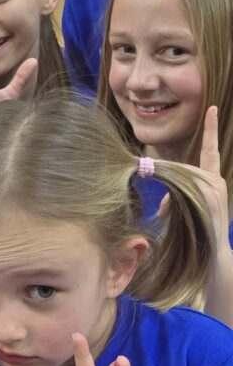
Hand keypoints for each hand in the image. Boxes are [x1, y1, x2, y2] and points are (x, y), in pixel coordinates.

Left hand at [173, 107, 230, 264]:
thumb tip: (159, 204)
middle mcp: (217, 181)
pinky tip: (164, 213)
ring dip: (165, 190)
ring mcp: (215, 188)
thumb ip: (174, 197)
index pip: (211, 149)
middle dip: (162, 176)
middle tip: (149, 188)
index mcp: (213, 181)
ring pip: (180, 175)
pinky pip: (183, 185)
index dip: (211, 128)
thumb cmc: (197, 236)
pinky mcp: (210, 196)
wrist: (214, 258)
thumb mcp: (185, 210)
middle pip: (182, 167)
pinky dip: (169, 197)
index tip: (212, 107)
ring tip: (162, 213)